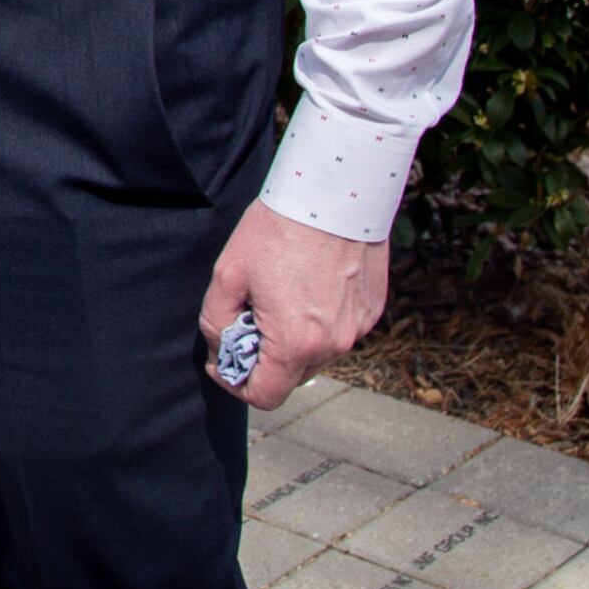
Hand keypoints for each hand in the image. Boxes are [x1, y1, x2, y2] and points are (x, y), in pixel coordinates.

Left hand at [197, 202, 388, 410]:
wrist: (336, 192)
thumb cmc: (278, 229)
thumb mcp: (228, 274)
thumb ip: (215, 322)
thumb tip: (220, 349)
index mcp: (295, 343)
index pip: (264, 396)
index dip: (236, 385)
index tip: (222, 361)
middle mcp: (334, 345)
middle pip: (291, 375)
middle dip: (264, 358)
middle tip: (247, 320)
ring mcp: (358, 328)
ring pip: (317, 352)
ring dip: (294, 338)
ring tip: (279, 296)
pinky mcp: (373, 309)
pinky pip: (339, 329)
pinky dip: (320, 320)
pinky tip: (307, 285)